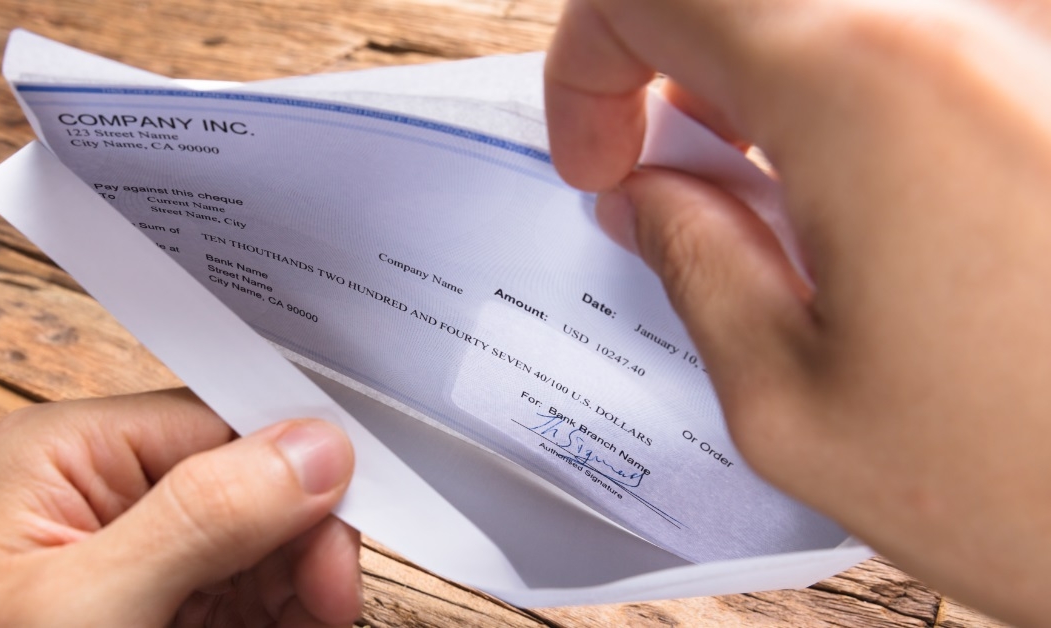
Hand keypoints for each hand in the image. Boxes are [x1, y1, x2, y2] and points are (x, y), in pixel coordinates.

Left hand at [0, 389, 360, 626]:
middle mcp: (111, 494)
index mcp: (70, 454)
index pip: (218, 421)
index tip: (347, 512)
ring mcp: (146, 558)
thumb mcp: (87, 603)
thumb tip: (313, 448)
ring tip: (319, 618)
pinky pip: (257, 594)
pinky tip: (300, 625)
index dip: (294, 462)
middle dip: (304, 537)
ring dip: (304, 583)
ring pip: (269, 544)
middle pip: (256, 484)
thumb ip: (202, 517)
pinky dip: (291, 613)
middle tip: (329, 599)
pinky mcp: (169, 611)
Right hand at [547, 1, 1050, 623]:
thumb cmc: (1046, 485)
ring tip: (771, 197)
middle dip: (669, 64)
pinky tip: (864, 195)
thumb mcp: (792, 402)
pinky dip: (850, 94)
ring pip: (835, 14)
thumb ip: (692, 262)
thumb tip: (649, 194)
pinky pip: (924, 46)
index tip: (597, 161)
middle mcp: (965, 22)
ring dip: (764, 78)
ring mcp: (1034, 43)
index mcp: (862, 85)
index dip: (586, 66)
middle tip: (671, 174)